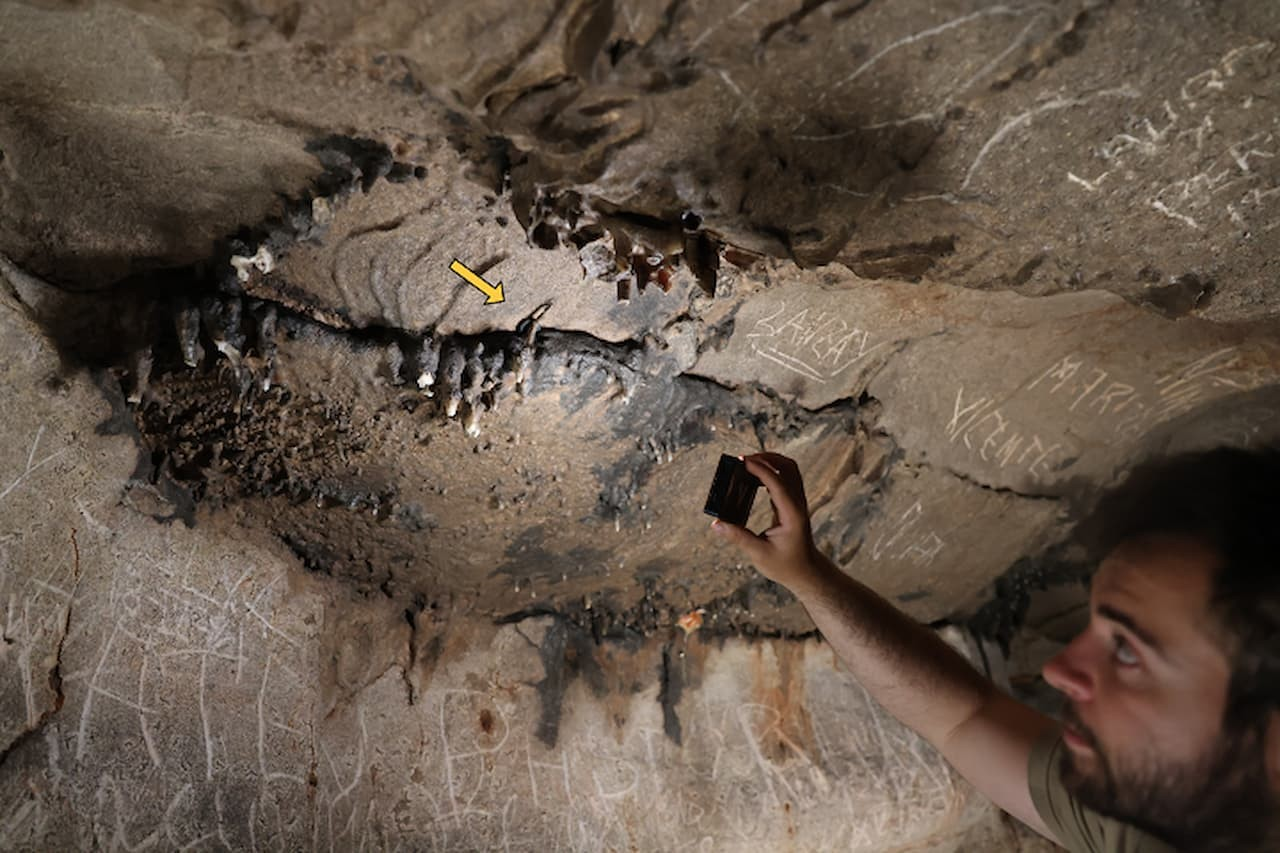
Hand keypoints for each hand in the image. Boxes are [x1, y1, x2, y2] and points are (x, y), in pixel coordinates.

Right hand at [710, 452, 825, 590]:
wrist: (806, 572)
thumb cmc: (785, 565)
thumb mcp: (759, 554)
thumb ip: (738, 537)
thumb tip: (716, 524)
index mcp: (792, 514)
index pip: (777, 483)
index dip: (760, 469)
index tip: (742, 460)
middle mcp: (798, 504)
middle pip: (788, 467)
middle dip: (766, 458)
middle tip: (743, 459)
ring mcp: (798, 502)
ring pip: (789, 470)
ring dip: (770, 461)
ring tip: (747, 464)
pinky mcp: (793, 504)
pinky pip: (785, 479)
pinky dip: (771, 471)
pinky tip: (753, 477)